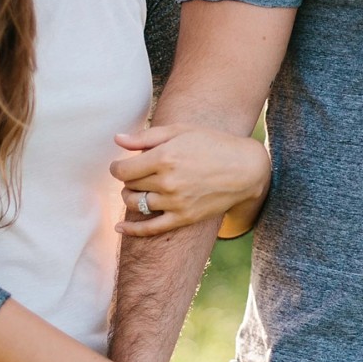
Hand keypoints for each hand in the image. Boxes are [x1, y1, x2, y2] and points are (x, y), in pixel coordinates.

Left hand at [111, 124, 269, 237]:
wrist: (246, 169)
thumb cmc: (213, 144)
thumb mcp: (180, 132)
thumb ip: (146, 137)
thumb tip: (117, 140)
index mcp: (164, 157)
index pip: (123, 170)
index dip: (117, 167)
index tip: (122, 165)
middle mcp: (168, 181)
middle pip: (129, 186)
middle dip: (128, 179)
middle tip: (139, 174)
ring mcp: (176, 202)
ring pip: (136, 204)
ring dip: (131, 197)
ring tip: (140, 190)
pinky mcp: (184, 217)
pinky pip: (151, 229)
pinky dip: (132, 230)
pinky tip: (119, 228)